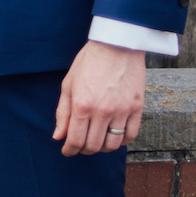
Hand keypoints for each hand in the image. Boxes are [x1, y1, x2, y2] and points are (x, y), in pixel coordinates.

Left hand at [53, 41, 144, 155]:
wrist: (116, 44)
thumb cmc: (89, 62)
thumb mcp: (69, 84)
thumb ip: (63, 112)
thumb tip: (58, 136)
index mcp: (82, 105)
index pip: (75, 140)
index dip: (69, 150)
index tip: (67, 151)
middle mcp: (102, 111)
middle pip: (93, 146)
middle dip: (84, 150)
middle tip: (81, 146)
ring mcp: (121, 110)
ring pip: (113, 145)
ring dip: (103, 147)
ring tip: (97, 141)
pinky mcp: (137, 108)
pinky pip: (131, 135)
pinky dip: (122, 140)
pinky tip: (114, 136)